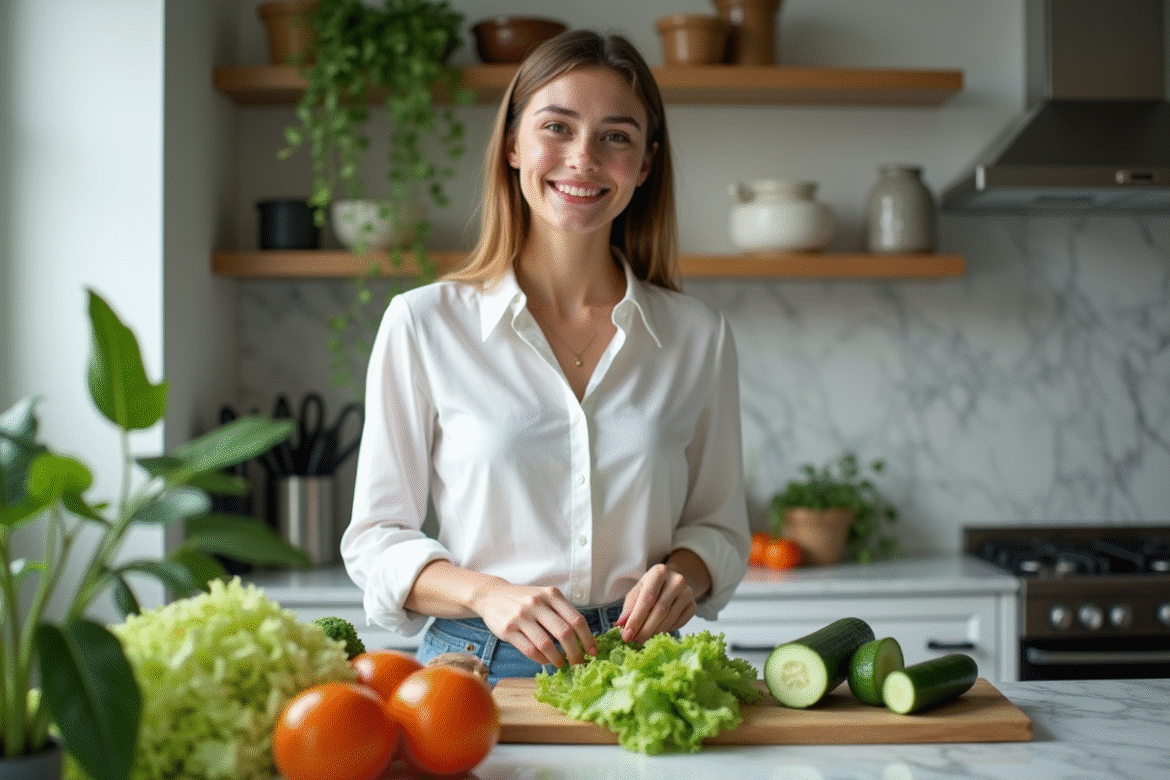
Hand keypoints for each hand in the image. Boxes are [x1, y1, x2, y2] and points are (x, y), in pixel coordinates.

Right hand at [471, 582, 598, 667]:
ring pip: (546, 644)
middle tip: (579, 663)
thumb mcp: (545, 597)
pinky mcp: (508, 629)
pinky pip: (530, 650)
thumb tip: (583, 639)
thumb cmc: (525, 599)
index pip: (577, 619)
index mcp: (552, 595)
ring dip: (558, 659)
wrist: (492, 595)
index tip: (593, 652)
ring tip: (561, 664)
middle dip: (576, 653)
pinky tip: (545, 661)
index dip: (588, 638)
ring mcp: (522, 616)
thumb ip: (561, 612)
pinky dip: (541, 659)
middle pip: (564, 633)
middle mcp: (538, 603)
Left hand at [615, 563, 697, 643]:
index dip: (636, 618)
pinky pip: (679, 623)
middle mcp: (677, 580)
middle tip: (634, 641)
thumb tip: (621, 624)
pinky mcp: (694, 605)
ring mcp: (688, 593)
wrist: (672, 583)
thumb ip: (629, 607)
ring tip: (643, 638)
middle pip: (660, 610)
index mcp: (659, 572)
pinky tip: (657, 631)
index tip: (627, 635)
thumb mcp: (638, 591)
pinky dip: (666, 630)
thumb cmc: (651, 587)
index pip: (647, 598)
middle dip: (645, 629)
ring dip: (654, 632)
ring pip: (670, 618)